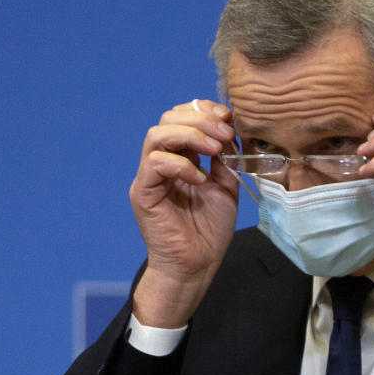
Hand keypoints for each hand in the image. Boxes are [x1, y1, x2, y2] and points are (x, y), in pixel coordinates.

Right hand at [129, 99, 238, 326]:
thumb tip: (229, 130)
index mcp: (180, 157)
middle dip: (201, 120)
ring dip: (190, 135)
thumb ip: (225, 159)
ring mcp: (150, 176)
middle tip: (225, 134)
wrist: (198, 264)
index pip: (182, 117)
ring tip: (214, 149)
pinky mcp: (144, 192)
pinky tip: (199, 178)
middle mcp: (161, 162)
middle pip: (168, 119)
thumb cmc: (209, 230)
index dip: (205, 111)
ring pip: (157, 135)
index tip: (229, 118)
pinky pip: (155, 163)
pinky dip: (180, 164)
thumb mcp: (225, 185)